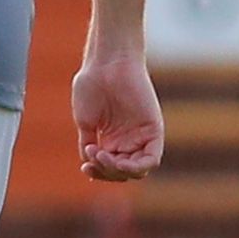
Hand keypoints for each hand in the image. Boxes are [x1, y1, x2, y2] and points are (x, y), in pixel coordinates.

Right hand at [72, 51, 163, 182]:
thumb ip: (89, 145)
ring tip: (104, 157)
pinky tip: (119, 161)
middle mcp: (128, 140)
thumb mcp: (86, 122)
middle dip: (106, 171)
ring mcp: (142, 136)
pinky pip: (152, 159)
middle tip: (93, 156)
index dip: (98, 173)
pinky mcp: (154, 130)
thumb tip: (90, 164)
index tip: (85, 167)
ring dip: (119, 170)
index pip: (110, 168)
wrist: (106, 64)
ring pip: (137, 170)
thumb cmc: (92, 86)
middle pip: (123, 172)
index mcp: (112, 139)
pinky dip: (137, 166)